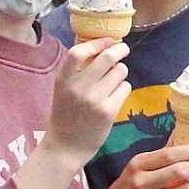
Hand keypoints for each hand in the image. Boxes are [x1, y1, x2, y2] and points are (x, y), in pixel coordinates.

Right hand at [47, 39, 131, 160]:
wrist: (66, 147)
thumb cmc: (65, 115)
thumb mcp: (63, 89)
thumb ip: (75, 68)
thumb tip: (91, 41)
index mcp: (63, 80)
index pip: (78, 52)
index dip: (96, 43)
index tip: (107, 41)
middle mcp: (78, 88)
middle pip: (107, 58)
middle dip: (120, 50)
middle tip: (123, 50)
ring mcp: (94, 100)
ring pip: (120, 71)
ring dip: (120, 72)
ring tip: (113, 82)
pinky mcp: (108, 112)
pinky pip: (125, 88)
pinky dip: (123, 88)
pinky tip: (114, 96)